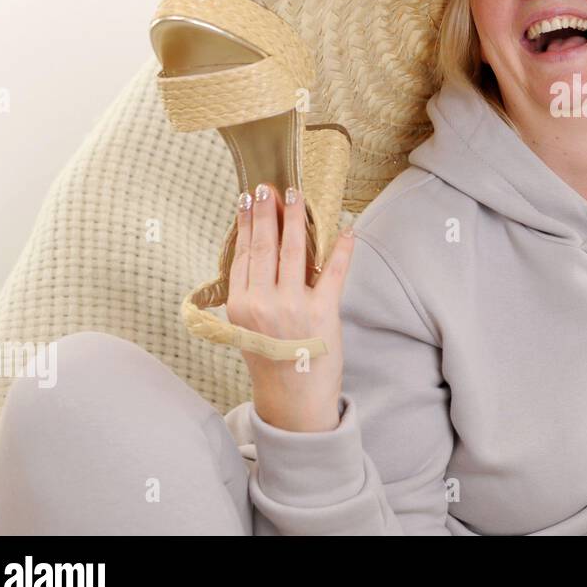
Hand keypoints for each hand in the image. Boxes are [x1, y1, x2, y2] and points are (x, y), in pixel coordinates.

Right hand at [228, 182, 355, 431]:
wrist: (294, 400)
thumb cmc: (272, 359)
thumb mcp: (248, 326)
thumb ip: (250, 292)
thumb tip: (256, 249)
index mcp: (240, 305)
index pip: (243, 253)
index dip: (246, 223)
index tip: (248, 198)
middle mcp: (262, 303)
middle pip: (264, 245)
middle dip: (267, 212)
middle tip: (271, 187)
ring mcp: (293, 307)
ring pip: (293, 251)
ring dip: (297, 219)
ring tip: (298, 196)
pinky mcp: (323, 312)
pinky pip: (334, 272)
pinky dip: (342, 248)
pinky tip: (346, 229)